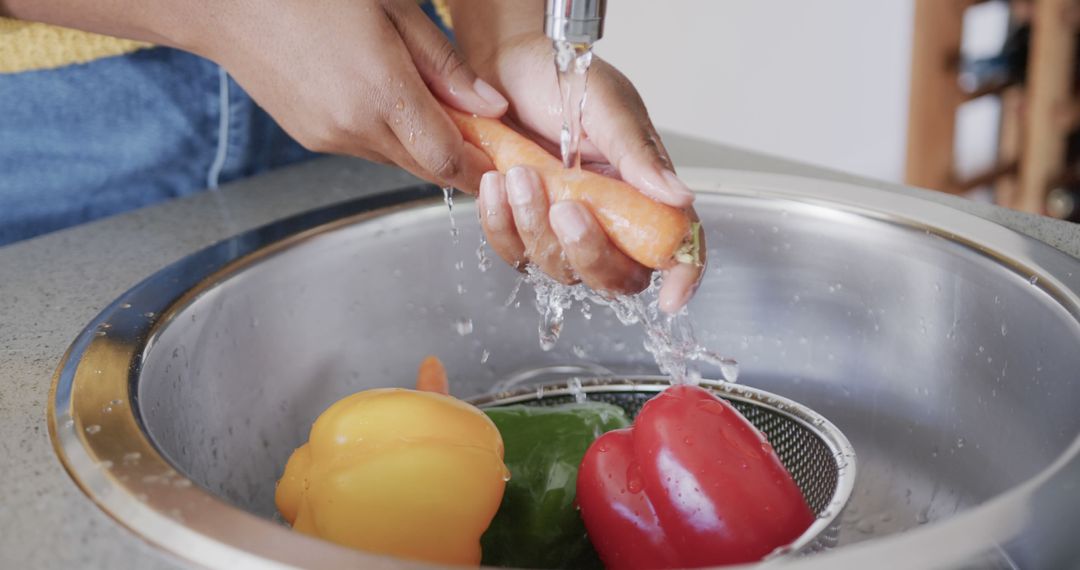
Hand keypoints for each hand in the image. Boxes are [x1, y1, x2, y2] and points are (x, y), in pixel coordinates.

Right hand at [188, 0, 506, 191]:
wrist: (222, 1)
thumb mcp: (391, 7)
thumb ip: (444, 65)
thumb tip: (489, 107)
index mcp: (381, 94)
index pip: (448, 160)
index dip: (481, 169)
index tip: (503, 163)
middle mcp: (354, 128)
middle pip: (426, 168)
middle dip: (458, 158)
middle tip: (481, 135)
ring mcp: (329, 139)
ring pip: (397, 160)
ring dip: (421, 143)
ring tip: (427, 102)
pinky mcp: (312, 138)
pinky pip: (366, 149)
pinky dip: (388, 135)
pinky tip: (383, 98)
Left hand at [461, 33, 704, 312]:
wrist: (504, 63)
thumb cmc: (561, 77)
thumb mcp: (607, 106)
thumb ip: (640, 155)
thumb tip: (679, 198)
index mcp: (643, 189)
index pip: (676, 243)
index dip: (681, 274)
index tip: (670, 297)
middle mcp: (609, 216)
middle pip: (615, 275)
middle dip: (589, 252)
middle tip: (566, 206)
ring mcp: (564, 226)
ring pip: (559, 268)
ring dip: (535, 228)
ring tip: (518, 173)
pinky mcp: (523, 225)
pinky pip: (514, 250)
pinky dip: (501, 223)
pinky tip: (497, 183)